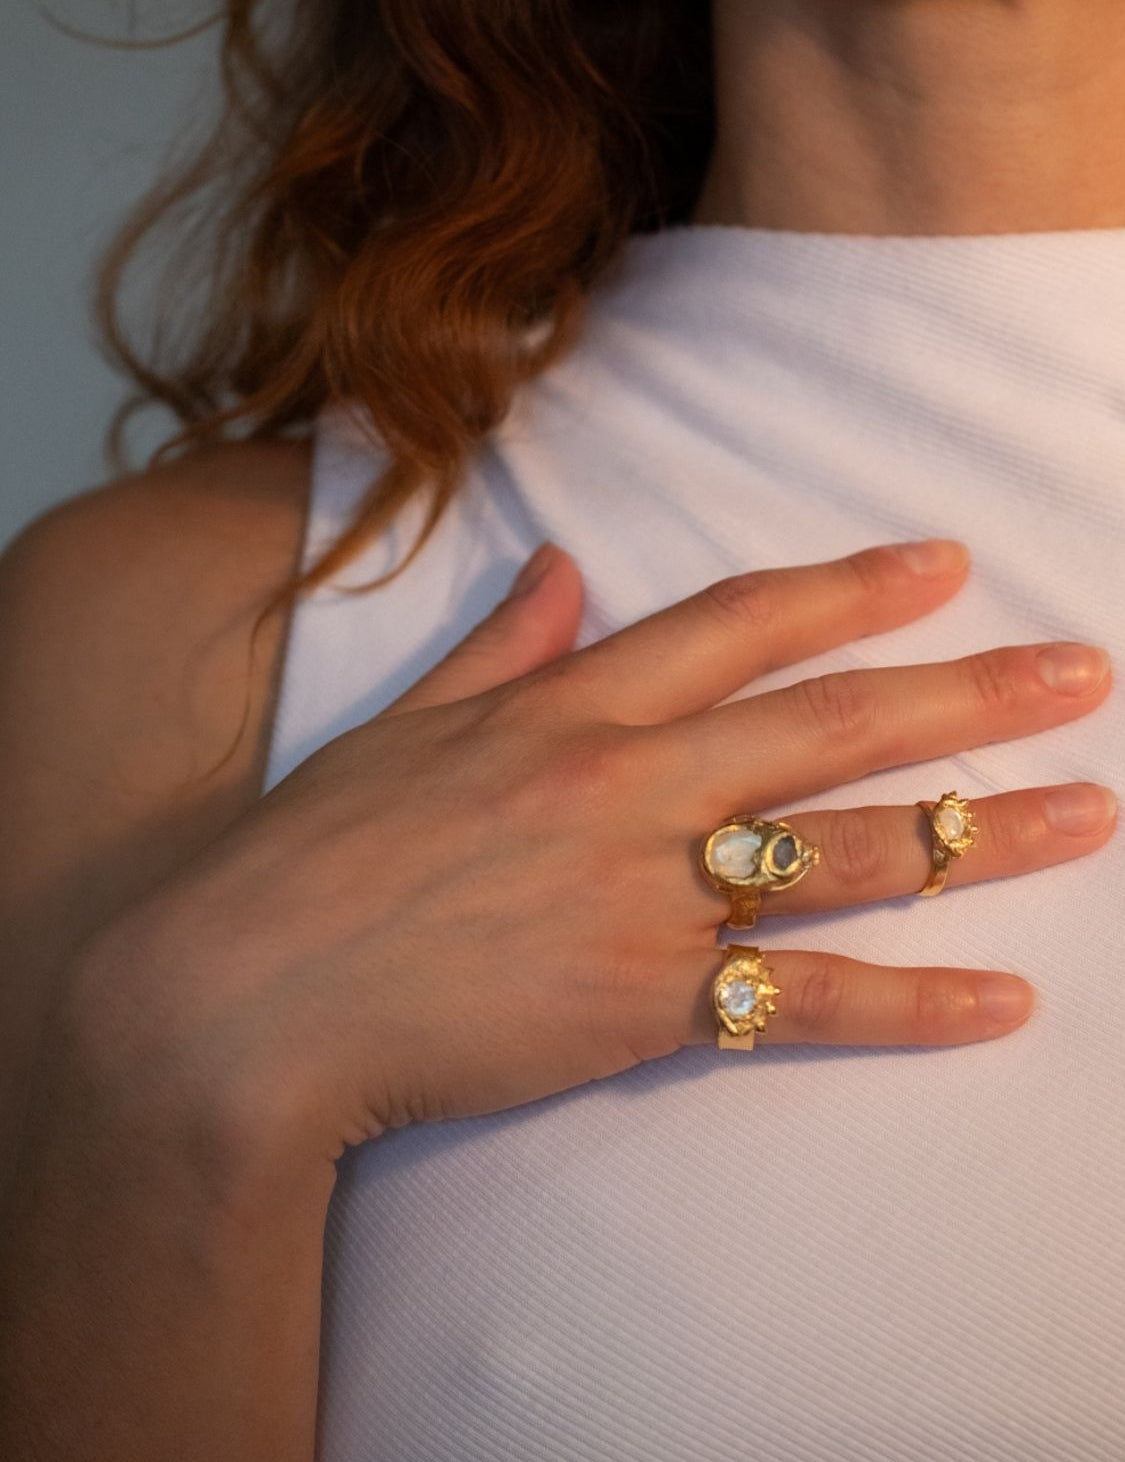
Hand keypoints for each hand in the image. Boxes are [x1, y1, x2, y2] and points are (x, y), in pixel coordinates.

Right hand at [57, 537, 1113, 1188]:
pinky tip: (1001, 1001)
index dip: (846, 590)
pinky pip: (803, 1002)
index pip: (734, 624)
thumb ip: (500, 647)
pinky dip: (908, 1005)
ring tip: (1088, 811)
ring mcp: (642, 895)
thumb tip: (560, 568)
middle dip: (966, 694)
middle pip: (827, 725)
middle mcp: (623, 785)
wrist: (243, 999)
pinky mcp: (643, 1004)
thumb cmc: (311, 859)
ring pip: (845, 852)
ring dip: (979, 831)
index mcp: (565, 709)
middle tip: (1082, 672)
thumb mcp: (401, 727)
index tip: (941, 567)